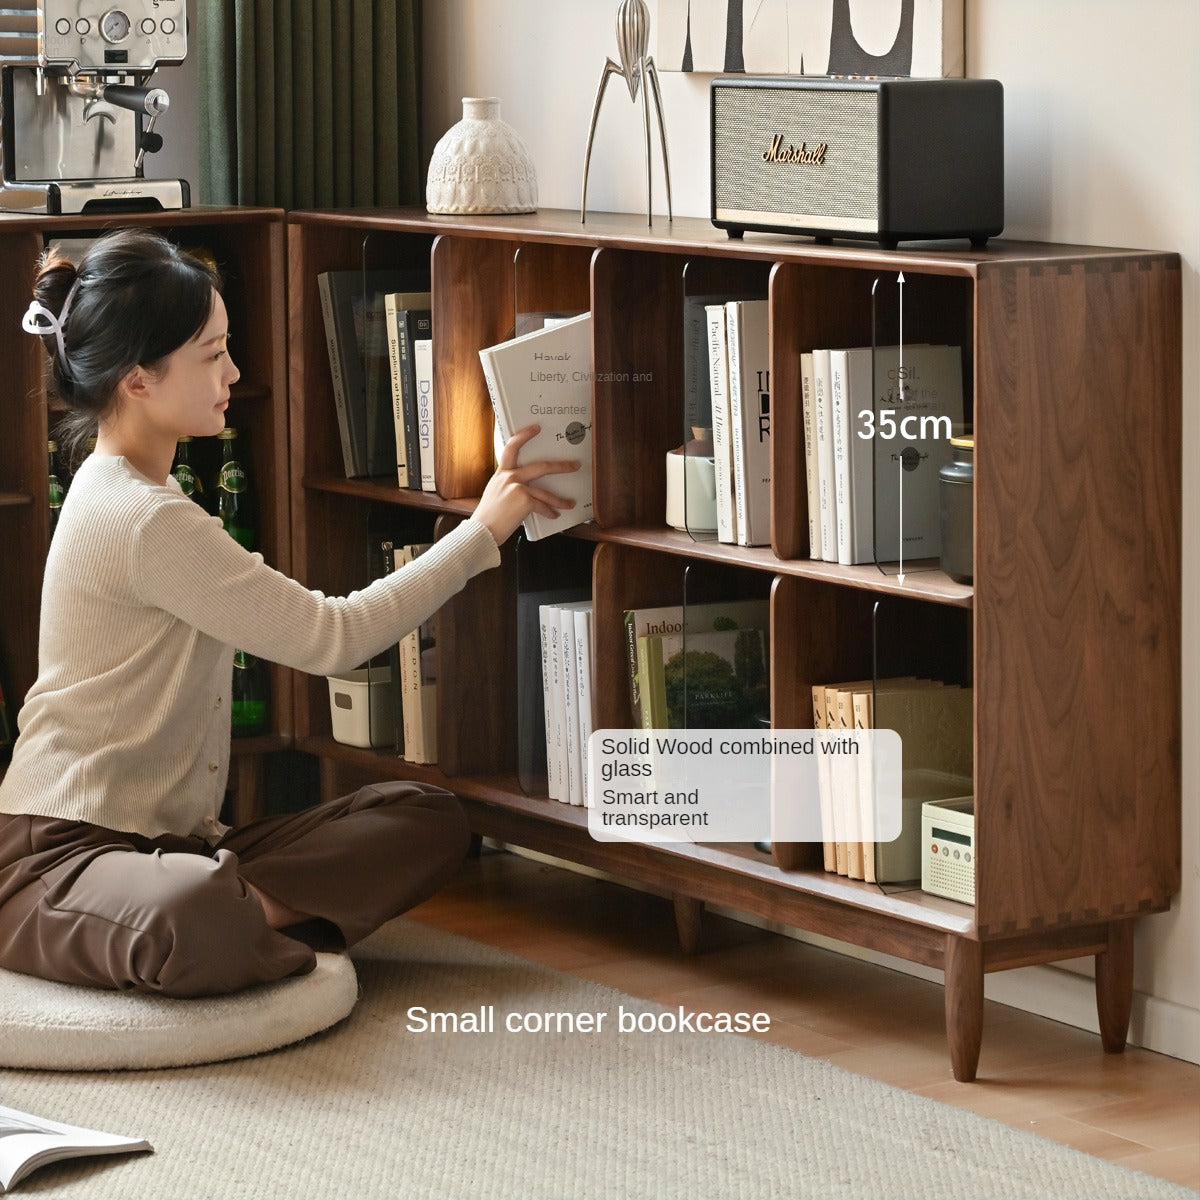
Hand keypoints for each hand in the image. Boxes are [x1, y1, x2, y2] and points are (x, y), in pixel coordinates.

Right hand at [473, 424, 581, 543]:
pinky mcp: (523, 501)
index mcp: (501, 473)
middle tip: (574, 465)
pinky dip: (549, 512)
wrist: (482, 531)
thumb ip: (508, 486)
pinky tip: (554, 516)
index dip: (524, 435)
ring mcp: (517, 487)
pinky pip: (542, 506)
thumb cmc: (488, 517)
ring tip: (570, 503)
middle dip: (561, 467)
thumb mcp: (495, 494)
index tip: (536, 428)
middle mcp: (509, 477)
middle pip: (541, 467)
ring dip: (560, 499)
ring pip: (545, 492)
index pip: (512, 447)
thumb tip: (527, 489)